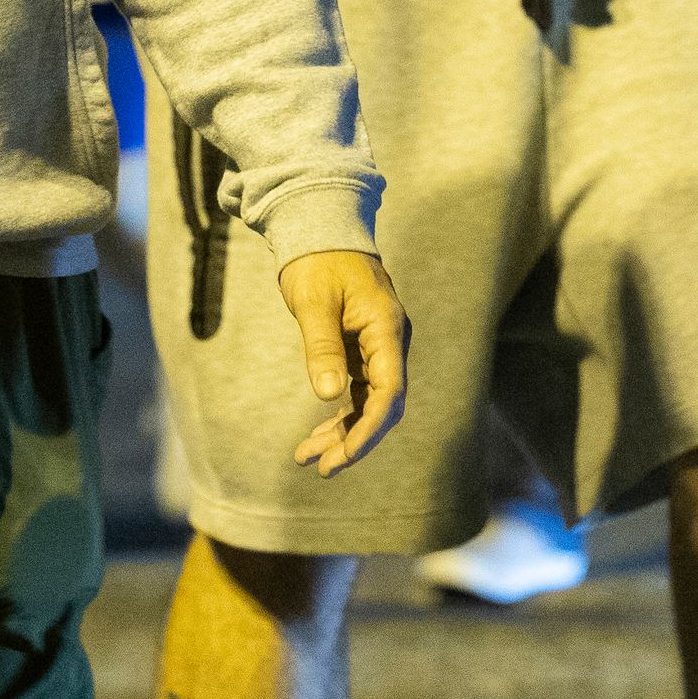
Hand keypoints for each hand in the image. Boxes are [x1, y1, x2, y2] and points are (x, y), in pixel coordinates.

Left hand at [277, 249, 408, 477]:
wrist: (322, 230)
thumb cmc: (318, 261)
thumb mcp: (314, 301)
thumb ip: (322, 346)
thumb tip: (328, 395)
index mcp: (386, 328)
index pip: (389, 391)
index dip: (370, 428)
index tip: (345, 455)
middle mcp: (389, 342)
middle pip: (382, 405)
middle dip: (354, 440)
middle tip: (321, 468)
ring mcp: (378, 348)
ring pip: (368, 403)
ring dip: (342, 433)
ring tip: (307, 459)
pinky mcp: (363, 351)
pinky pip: (358, 392)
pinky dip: (338, 415)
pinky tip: (317, 436)